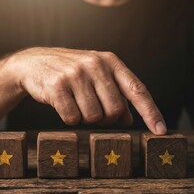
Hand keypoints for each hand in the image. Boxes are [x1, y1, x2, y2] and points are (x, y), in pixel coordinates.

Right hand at [8, 47, 166, 133]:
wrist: (32, 63)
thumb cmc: (70, 73)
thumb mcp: (96, 78)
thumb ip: (115, 95)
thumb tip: (129, 119)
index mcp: (110, 62)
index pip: (137, 90)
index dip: (151, 112)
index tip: (161, 132)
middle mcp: (95, 65)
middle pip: (114, 110)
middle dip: (105, 117)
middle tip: (92, 110)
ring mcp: (75, 74)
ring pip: (93, 117)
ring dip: (84, 117)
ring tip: (74, 102)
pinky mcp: (57, 85)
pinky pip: (72, 118)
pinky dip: (68, 118)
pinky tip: (61, 104)